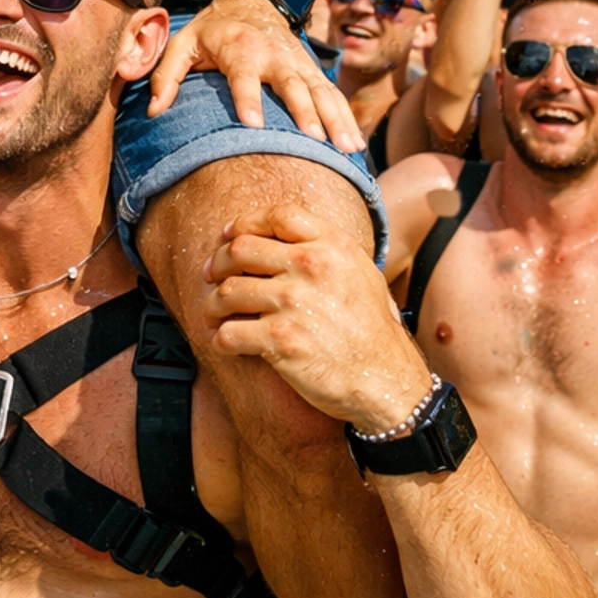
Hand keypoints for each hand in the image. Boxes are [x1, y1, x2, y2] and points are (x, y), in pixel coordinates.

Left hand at [148, 0, 364, 152]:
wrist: (254, 0)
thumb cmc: (213, 30)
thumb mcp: (183, 43)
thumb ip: (166, 75)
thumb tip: (155, 111)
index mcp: (238, 48)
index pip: (243, 75)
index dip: (248, 98)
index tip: (254, 125)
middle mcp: (273, 54)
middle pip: (292, 84)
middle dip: (305, 111)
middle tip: (314, 140)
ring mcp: (298, 62)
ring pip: (321, 91)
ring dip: (336, 119)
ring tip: (347, 148)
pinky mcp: (312, 71)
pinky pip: (332, 95)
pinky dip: (346, 118)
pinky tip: (355, 145)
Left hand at [202, 208, 431, 430]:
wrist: (386, 381)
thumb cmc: (372, 329)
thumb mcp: (361, 273)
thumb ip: (325, 249)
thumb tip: (282, 235)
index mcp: (332, 245)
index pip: (276, 215)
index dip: (245, 223)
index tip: (229, 236)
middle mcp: (311, 266)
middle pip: (240, 249)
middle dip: (218, 263)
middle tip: (212, 276)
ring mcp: (293, 302)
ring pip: (227, 291)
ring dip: (213, 305)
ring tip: (214, 314)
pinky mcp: (280, 341)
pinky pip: (228, 334)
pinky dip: (220, 340)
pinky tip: (226, 343)